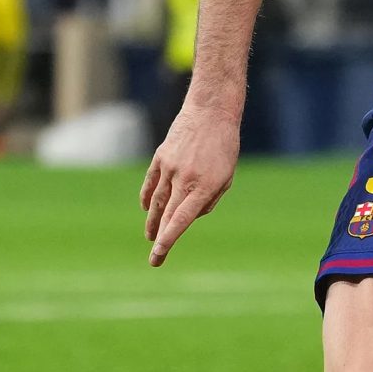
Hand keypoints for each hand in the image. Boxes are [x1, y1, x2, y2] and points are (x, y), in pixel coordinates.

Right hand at [139, 96, 241, 265]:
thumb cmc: (225, 147)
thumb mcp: (226, 178)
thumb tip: (189, 217)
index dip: (169, 240)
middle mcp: (184, 179)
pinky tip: (146, 209)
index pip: (181, 220)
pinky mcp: (160, 157)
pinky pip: (150, 184)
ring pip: (156, 202)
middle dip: (159, 239)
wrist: (211, 112)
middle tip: (155, 259)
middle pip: (166, 216)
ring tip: (150, 236)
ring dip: (152, 221)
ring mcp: (169, 168)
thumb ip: (209, 201)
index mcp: (204, 187)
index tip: (158, 255)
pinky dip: (147, 198)